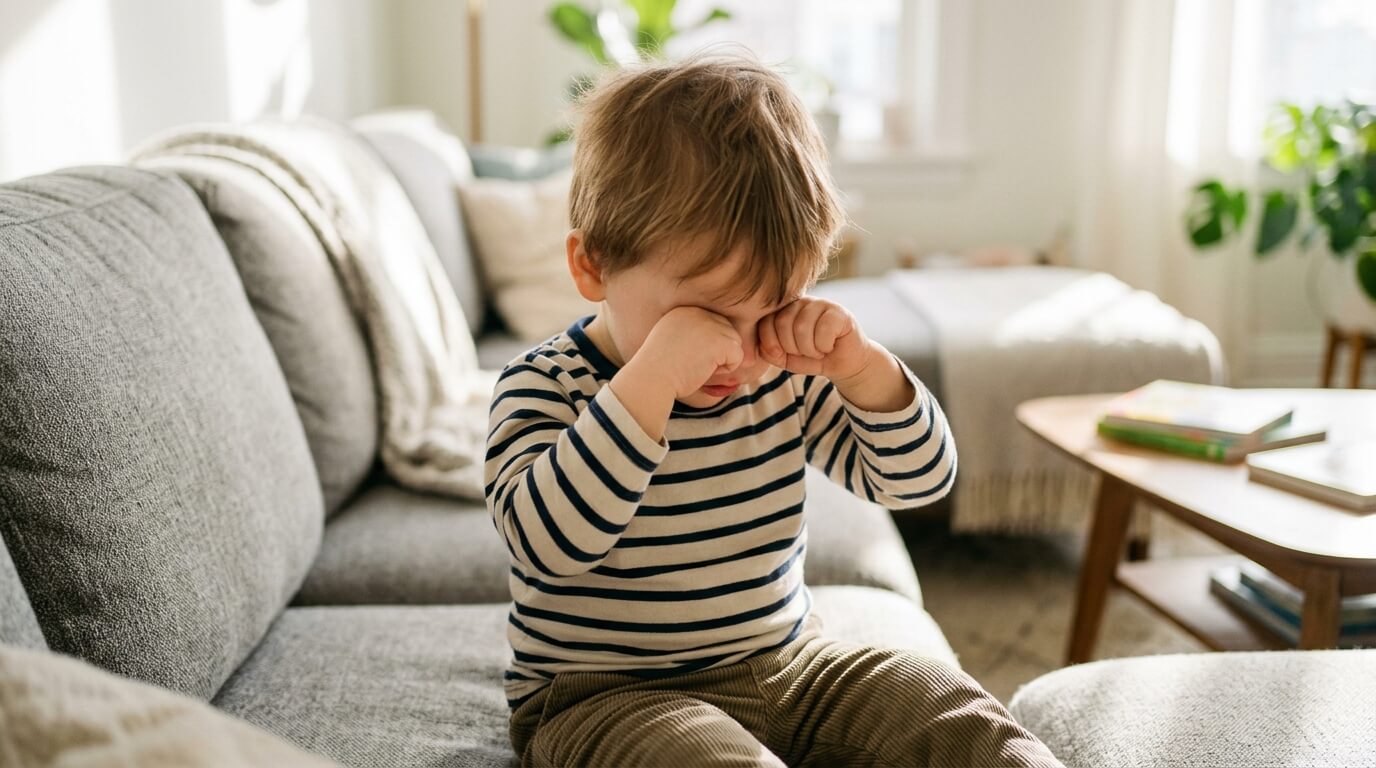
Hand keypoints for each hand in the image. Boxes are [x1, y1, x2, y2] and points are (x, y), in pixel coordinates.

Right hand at [632, 306, 743, 399]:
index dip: (706, 346)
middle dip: (717, 351)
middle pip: (726, 331)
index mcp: (685, 310)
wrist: (651, 379)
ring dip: (722, 359)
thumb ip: (692, 336)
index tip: (685, 357)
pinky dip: (726, 369)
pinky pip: (738, 356)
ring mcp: (710, 324)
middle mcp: (698, 311)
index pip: (712, 324)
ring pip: (734, 342)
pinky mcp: (720, 340)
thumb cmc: (657, 370)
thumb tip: (714, 345)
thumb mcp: (670, 343)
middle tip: (693, 363)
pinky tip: (705, 370)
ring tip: (698, 366)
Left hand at [757, 296, 876, 383]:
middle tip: (806, 353)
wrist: (843, 364)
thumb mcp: (785, 358)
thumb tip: (765, 346)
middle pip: (782, 323)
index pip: (765, 321)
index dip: (771, 343)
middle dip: (793, 348)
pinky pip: (822, 330)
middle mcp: (801, 302)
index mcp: (784, 309)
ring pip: (801, 326)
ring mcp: (821, 304)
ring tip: (818, 350)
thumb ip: (769, 351)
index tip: (784, 354)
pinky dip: (824, 346)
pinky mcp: (839, 312)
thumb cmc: (813, 358)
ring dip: (809, 349)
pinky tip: (830, 346)